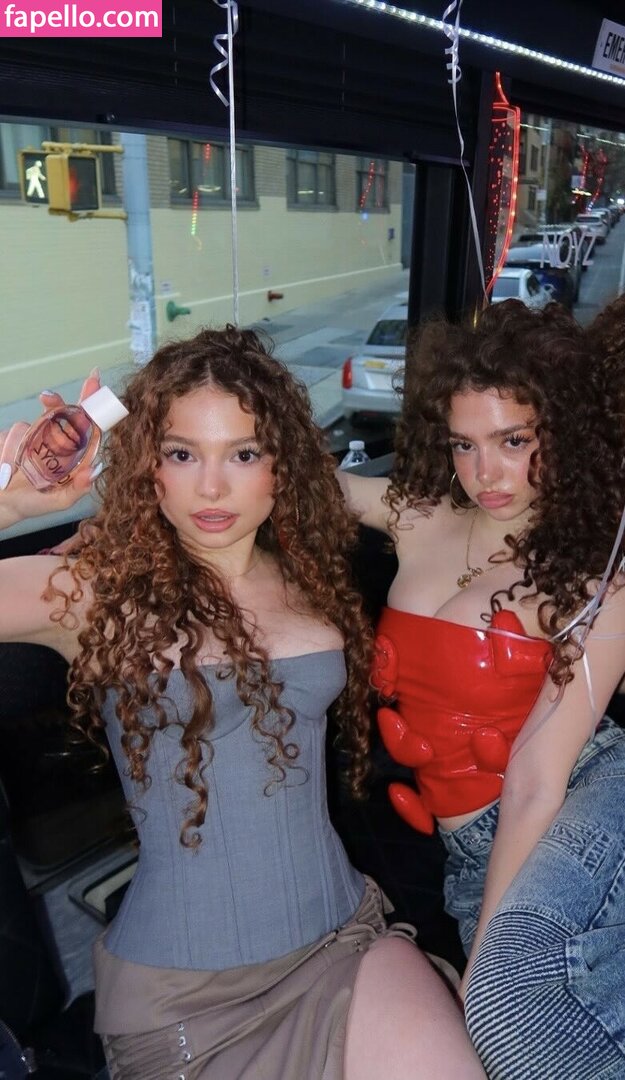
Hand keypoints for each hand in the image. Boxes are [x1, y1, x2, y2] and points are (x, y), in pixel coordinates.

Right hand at [0, 371, 100, 526]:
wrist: (2, 505)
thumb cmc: (33, 504)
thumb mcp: (59, 502)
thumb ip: (78, 490)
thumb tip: (94, 471)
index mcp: (72, 454)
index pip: (86, 424)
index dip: (91, 402)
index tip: (94, 382)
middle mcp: (55, 441)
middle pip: (60, 413)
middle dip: (55, 402)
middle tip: (48, 397)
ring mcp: (33, 437)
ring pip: (29, 424)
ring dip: (19, 445)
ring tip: (16, 470)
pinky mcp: (12, 438)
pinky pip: (10, 434)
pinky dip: (7, 450)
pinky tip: (6, 466)